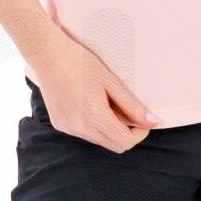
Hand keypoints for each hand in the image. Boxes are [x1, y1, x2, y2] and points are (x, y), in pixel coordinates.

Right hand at [29, 35, 158, 151]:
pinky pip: (85, 134)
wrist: (47, 54)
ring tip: (107, 104)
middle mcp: (79, 129)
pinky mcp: (60, 125)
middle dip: (127, 134)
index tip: (144, 119)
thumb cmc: (80, 62)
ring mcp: (68, 128)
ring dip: (110, 129)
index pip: (125, 142)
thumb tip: (153, 122)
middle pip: (114, 146)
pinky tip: (91, 105)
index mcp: (94, 117)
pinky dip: (94, 126)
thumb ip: (132, 105)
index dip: (140, 133)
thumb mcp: (111, 81)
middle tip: (129, 112)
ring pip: (100, 140)